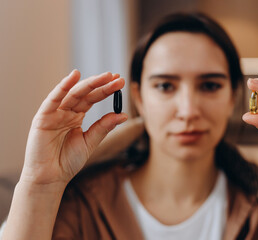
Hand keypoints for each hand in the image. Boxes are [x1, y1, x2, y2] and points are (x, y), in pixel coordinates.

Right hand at [20, 70, 127, 186]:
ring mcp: (54, 113)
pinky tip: (74, 76)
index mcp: (76, 116)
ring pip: (73, 94)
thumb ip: (104, 127)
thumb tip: (123, 114)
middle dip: (102, 85)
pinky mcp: (43, 117)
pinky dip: (63, 87)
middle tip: (117, 78)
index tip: (120, 82)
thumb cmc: (68, 161)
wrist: (50, 178)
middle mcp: (66, 112)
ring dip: (89, 83)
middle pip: (86, 94)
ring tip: (106, 76)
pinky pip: (53, 99)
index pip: (93, 99)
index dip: (106, 90)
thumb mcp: (90, 142)